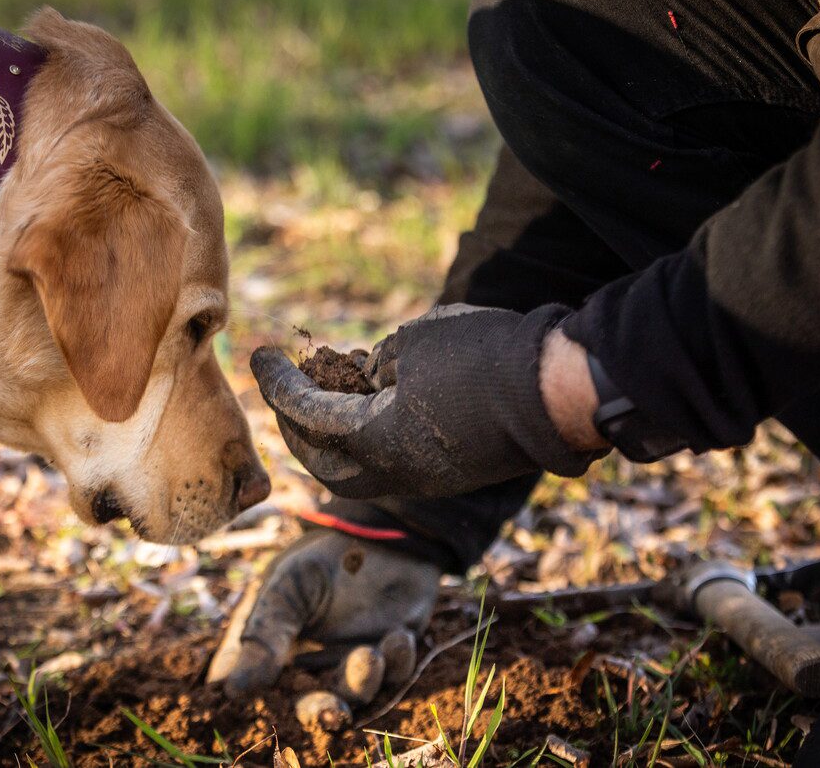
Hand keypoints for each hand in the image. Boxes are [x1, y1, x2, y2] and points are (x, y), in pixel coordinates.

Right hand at [207, 529, 440, 699]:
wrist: (387, 533)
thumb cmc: (327, 555)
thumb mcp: (289, 586)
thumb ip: (265, 635)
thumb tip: (230, 690)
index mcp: (274, 644)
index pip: (253, 685)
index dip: (255, 704)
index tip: (264, 707)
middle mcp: (310, 661)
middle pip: (307, 705)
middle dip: (320, 712)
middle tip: (332, 712)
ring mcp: (350, 662)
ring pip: (354, 696)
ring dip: (362, 683)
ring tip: (370, 655)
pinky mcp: (389, 658)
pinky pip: (394, 676)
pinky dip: (396, 663)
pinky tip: (399, 636)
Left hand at [251, 303, 608, 498]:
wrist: (559, 392)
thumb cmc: (487, 357)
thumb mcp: (417, 342)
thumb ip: (377, 362)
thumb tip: (366, 376)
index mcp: (373, 440)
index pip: (307, 413)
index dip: (278, 382)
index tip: (259, 354)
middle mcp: (392, 473)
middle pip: (321, 460)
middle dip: (294, 424)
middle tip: (284, 386)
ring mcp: (423, 478)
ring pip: (355, 469)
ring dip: (332, 435)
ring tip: (325, 390)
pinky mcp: (447, 473)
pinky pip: (389, 462)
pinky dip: (367, 436)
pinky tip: (371, 402)